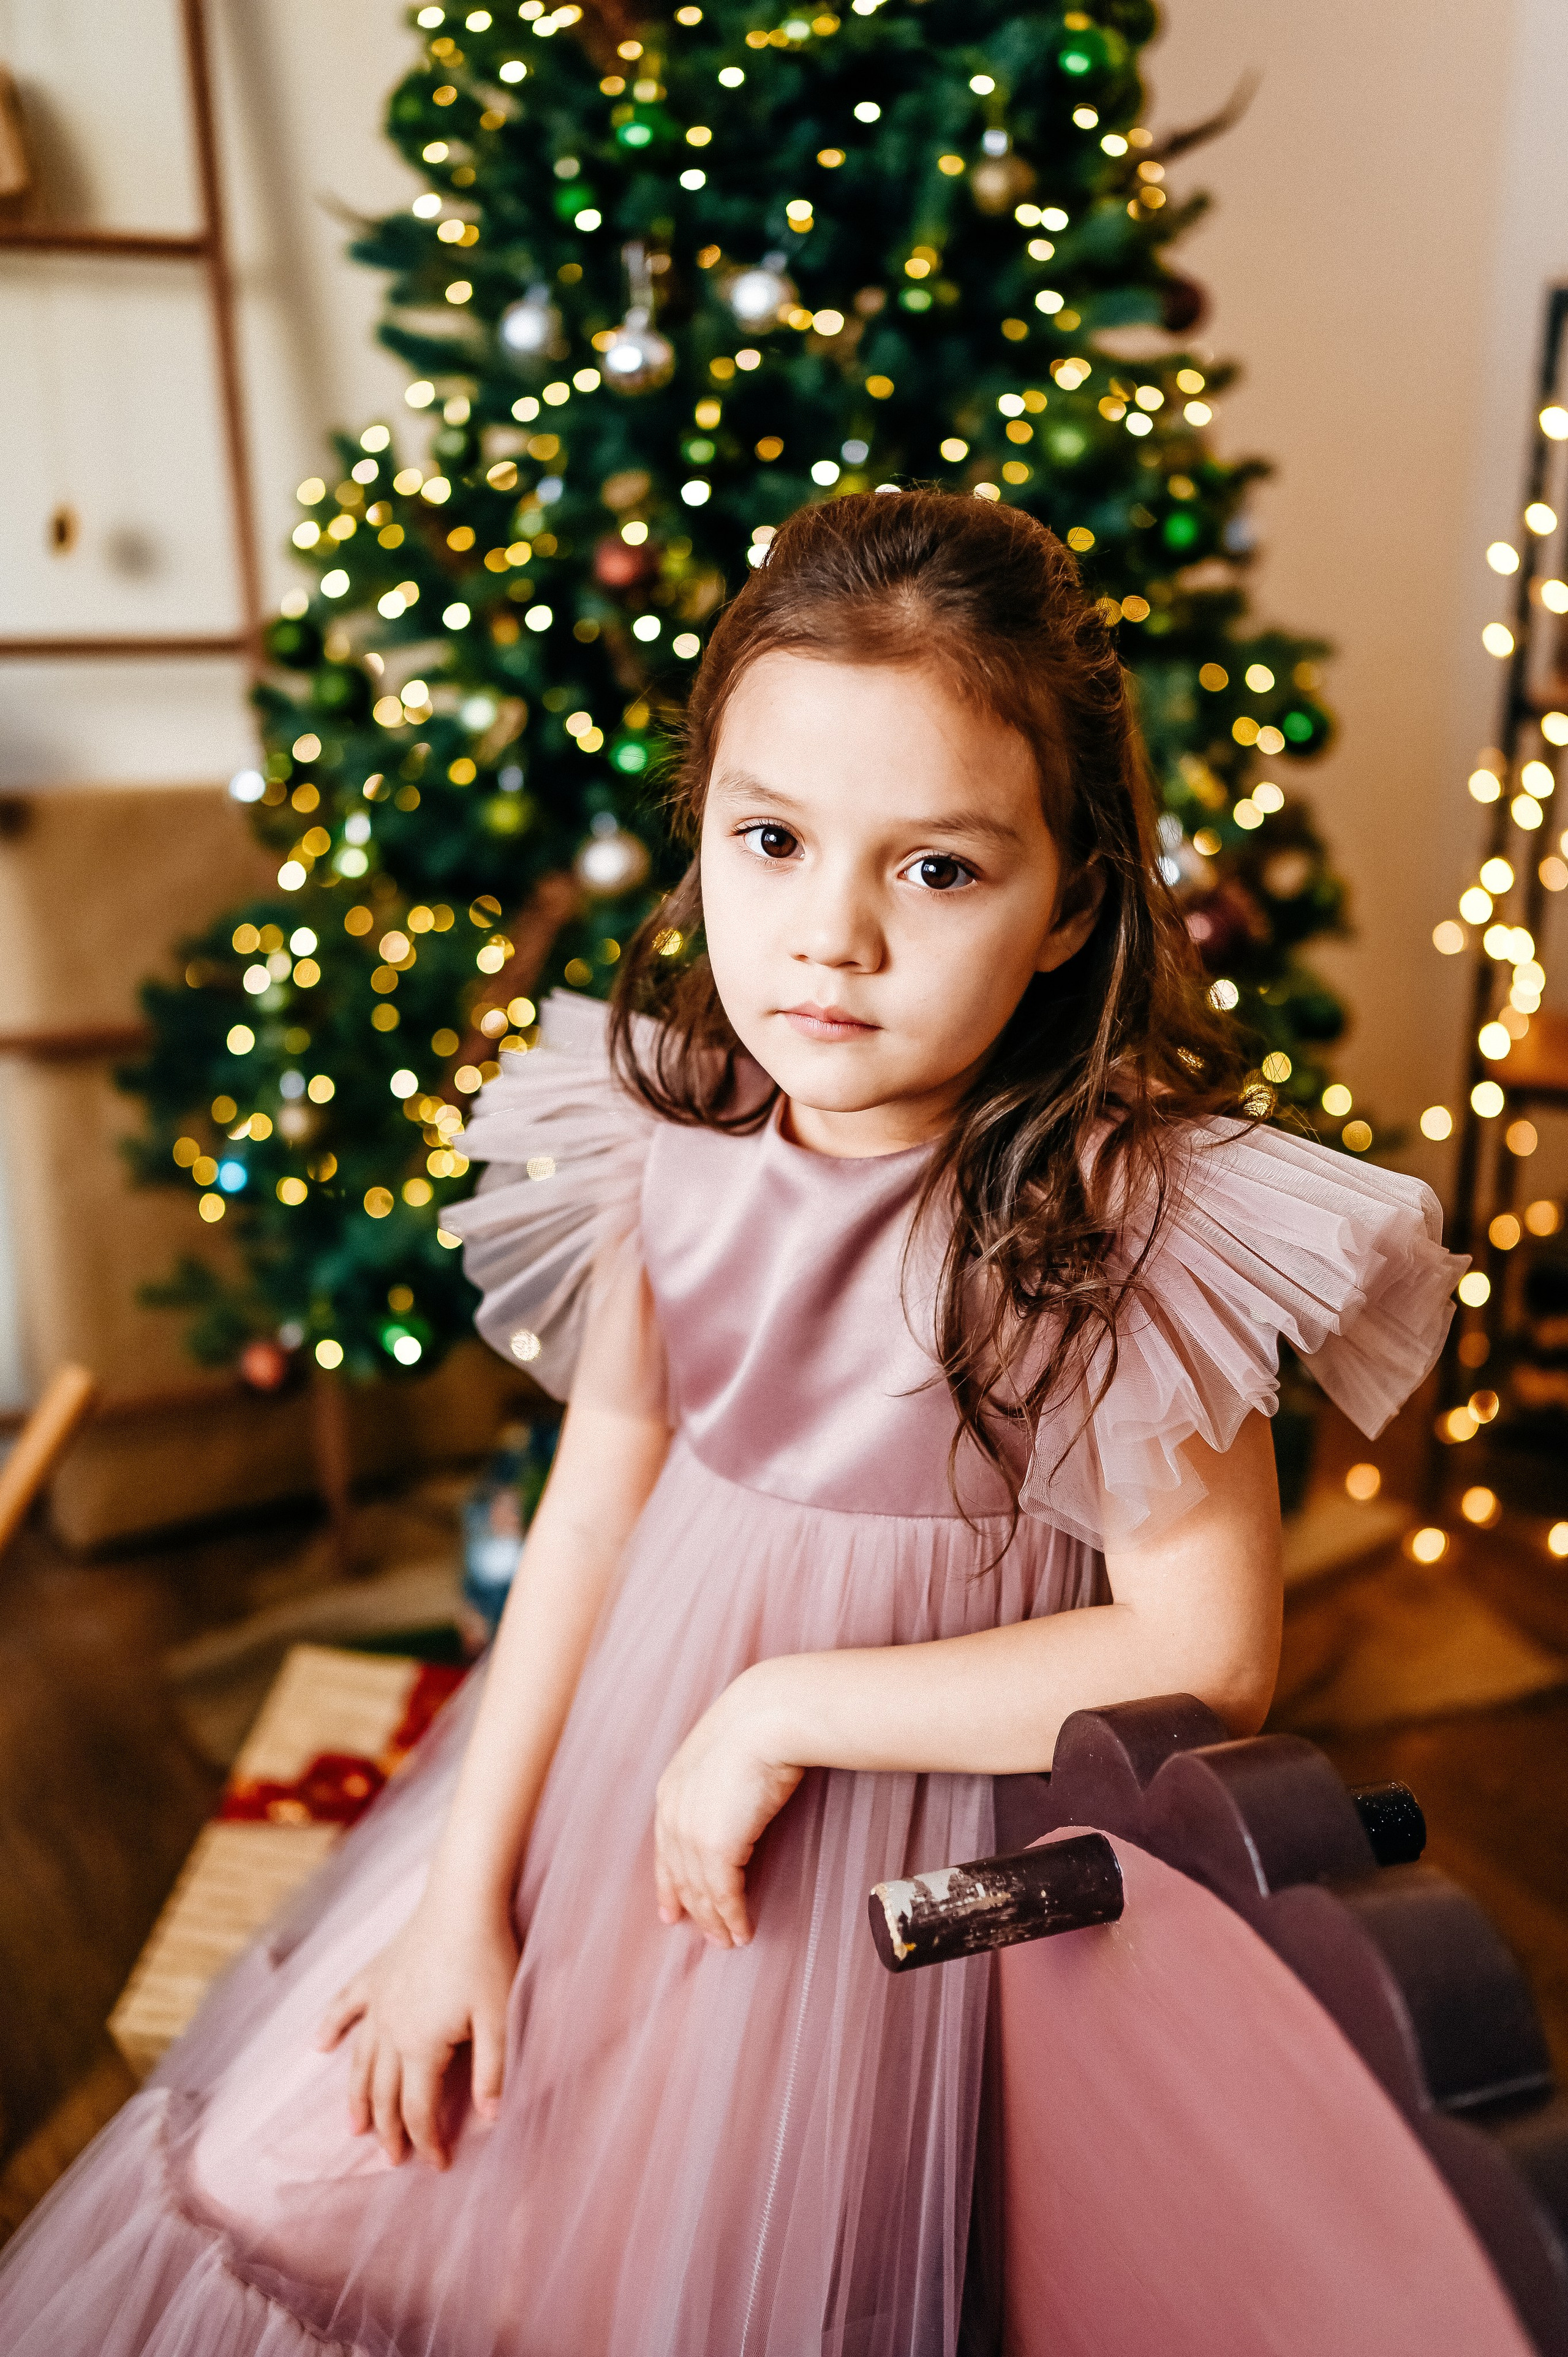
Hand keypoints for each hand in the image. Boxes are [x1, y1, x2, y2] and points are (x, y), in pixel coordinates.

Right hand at [315, 1893, 518, 2168]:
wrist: (462, 1900)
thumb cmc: (486, 1956)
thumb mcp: (499, 2017)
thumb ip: (493, 2069)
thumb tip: (491, 2117)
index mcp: (420, 2046)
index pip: (418, 2109)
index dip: (426, 2142)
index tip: (437, 2166)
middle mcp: (389, 2030)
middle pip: (383, 2094)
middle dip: (388, 2131)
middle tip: (393, 2159)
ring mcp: (377, 2002)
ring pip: (359, 2062)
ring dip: (356, 2097)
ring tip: (355, 2126)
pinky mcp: (375, 1975)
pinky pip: (344, 2006)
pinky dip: (329, 2027)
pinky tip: (318, 2045)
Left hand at [654, 1665, 804, 1948]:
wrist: (767, 1718)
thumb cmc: (757, 1725)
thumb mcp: (723, 1751)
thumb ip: (719, 1778)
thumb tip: (738, 1788)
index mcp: (670, 1790)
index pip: (666, 1847)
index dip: (669, 1881)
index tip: (672, 1909)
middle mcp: (673, 1815)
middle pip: (680, 1876)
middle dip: (692, 1908)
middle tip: (706, 1935)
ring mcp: (692, 1834)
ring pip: (701, 1892)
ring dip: (715, 1921)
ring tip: (729, 1941)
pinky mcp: (717, 1849)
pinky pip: (724, 1895)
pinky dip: (732, 1917)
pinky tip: (742, 1932)